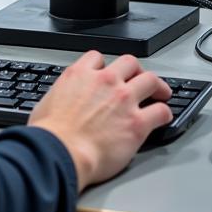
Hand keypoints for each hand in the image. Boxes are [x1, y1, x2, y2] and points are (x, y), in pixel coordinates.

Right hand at [28, 51, 172, 190]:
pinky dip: (164, 113)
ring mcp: (124, 100)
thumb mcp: (46, 103)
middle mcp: (105, 82)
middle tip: (140, 79)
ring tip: (161, 93)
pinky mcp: (137, 123)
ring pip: (151, 80)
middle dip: (136, 70)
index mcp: (80, 75)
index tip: (108, 73)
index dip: (105, 66)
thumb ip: (60, 97)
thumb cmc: (50, 135)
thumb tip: (57, 105)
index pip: (97, 58)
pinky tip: (163, 118)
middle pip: (130, 63)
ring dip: (158, 86)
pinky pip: (161, 111)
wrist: (60, 152)